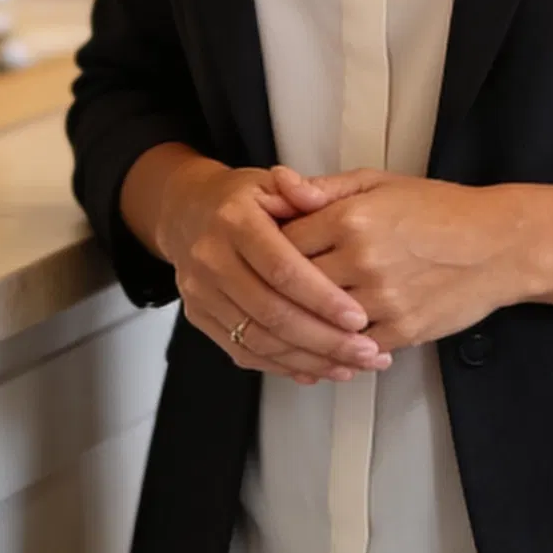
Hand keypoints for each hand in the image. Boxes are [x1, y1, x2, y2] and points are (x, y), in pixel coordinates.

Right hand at [134, 151, 390, 384]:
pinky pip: (244, 352)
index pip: (282, 269)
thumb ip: (300, 190)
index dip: (321, 298)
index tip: (358, 318)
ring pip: (260, 340)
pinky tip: (317, 369)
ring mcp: (202, 292)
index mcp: (233, 221)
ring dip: (309, 360)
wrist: (187, 213)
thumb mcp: (269, 183)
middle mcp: (211, 258)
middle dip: (324, 339)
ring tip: (351, 365)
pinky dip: (284, 367)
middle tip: (365, 351)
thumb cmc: (238, 200)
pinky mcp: (199, 317)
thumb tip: (314, 194)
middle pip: (272, 313)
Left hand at [274, 165, 523, 352]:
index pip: (283, 241)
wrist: (497, 245)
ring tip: (289, 321)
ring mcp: (383, 299)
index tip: (262, 254)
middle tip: (265, 291)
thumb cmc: (436, 209)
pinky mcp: (402, 330)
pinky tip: (328, 342)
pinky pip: (354, 347)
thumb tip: (277, 182)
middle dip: (277, 290)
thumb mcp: (378, 183)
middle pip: (295, 285)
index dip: (268, 249)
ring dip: (303, 324)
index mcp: (351, 217)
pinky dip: (337, 347)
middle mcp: (362, 259)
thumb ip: (323, 188)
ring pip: (320, 321)